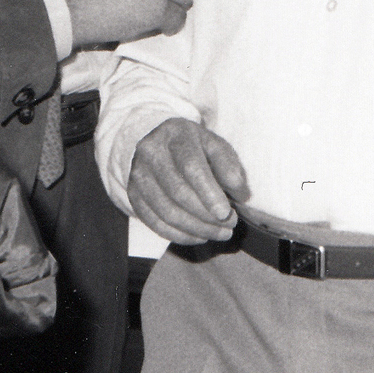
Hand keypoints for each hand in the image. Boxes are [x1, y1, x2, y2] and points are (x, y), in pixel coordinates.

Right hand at [127, 117, 248, 243]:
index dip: (209, 193)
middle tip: (230, 226)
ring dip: (197, 229)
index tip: (226, 214)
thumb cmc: (192, 146)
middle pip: (178, 193)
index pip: (191, 168)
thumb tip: (240, 193)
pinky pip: (155, 223)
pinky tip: (199, 236)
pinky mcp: (134, 195)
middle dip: (207, 216)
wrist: (155, 141)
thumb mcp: (214, 145)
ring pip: (167, 212)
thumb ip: (228, 166)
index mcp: (176, 136)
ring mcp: (138, 175)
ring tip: (219, 233)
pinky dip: (180, 235)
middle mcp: (151, 154)